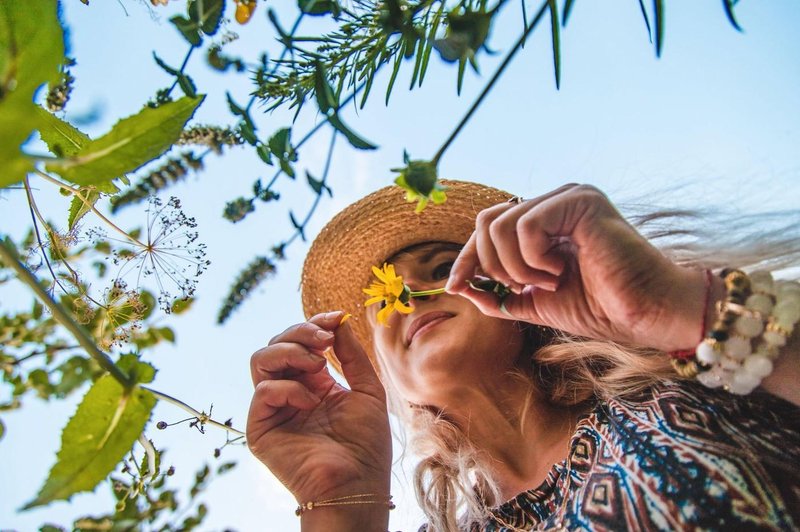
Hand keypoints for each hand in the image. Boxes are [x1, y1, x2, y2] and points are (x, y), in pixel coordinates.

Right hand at [247, 312, 391, 504]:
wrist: (357, 483)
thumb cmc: (367, 444)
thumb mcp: (369, 389)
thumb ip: (352, 354)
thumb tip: (339, 320)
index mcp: (314, 384)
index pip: (302, 342)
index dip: (315, 323)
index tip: (336, 318)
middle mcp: (290, 393)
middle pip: (277, 344)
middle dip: (301, 332)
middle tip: (325, 339)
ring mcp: (274, 410)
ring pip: (261, 360)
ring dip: (290, 351)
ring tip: (318, 364)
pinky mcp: (261, 429)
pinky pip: (264, 390)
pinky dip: (289, 387)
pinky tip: (311, 400)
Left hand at [446, 184, 712, 350]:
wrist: (645, 316)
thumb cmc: (600, 308)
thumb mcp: (535, 302)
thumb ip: (500, 293)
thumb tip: (460, 286)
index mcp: (546, 221)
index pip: (488, 228)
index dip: (467, 257)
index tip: (453, 286)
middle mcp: (555, 202)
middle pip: (486, 222)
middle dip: (490, 264)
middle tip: (522, 288)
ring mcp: (568, 197)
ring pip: (500, 224)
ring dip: (515, 266)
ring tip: (548, 282)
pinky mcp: (581, 201)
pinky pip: (525, 226)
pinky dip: (533, 259)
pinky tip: (559, 272)